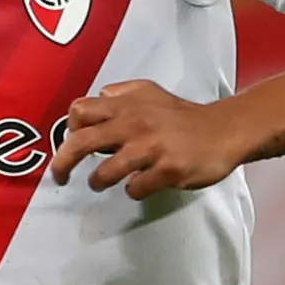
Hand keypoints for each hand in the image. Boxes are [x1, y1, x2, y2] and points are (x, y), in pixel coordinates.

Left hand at [49, 78, 250, 196]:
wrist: (225, 130)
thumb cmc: (184, 117)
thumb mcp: (151, 93)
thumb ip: (122, 94)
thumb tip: (98, 98)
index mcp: (127, 105)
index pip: (80, 111)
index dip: (70, 130)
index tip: (72, 143)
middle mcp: (135, 123)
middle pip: (82, 142)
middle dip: (63, 164)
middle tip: (60, 177)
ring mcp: (152, 147)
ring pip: (106, 172)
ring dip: (98, 182)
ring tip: (102, 183)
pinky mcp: (168, 169)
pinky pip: (136, 189)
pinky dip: (133, 191)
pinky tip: (141, 185)